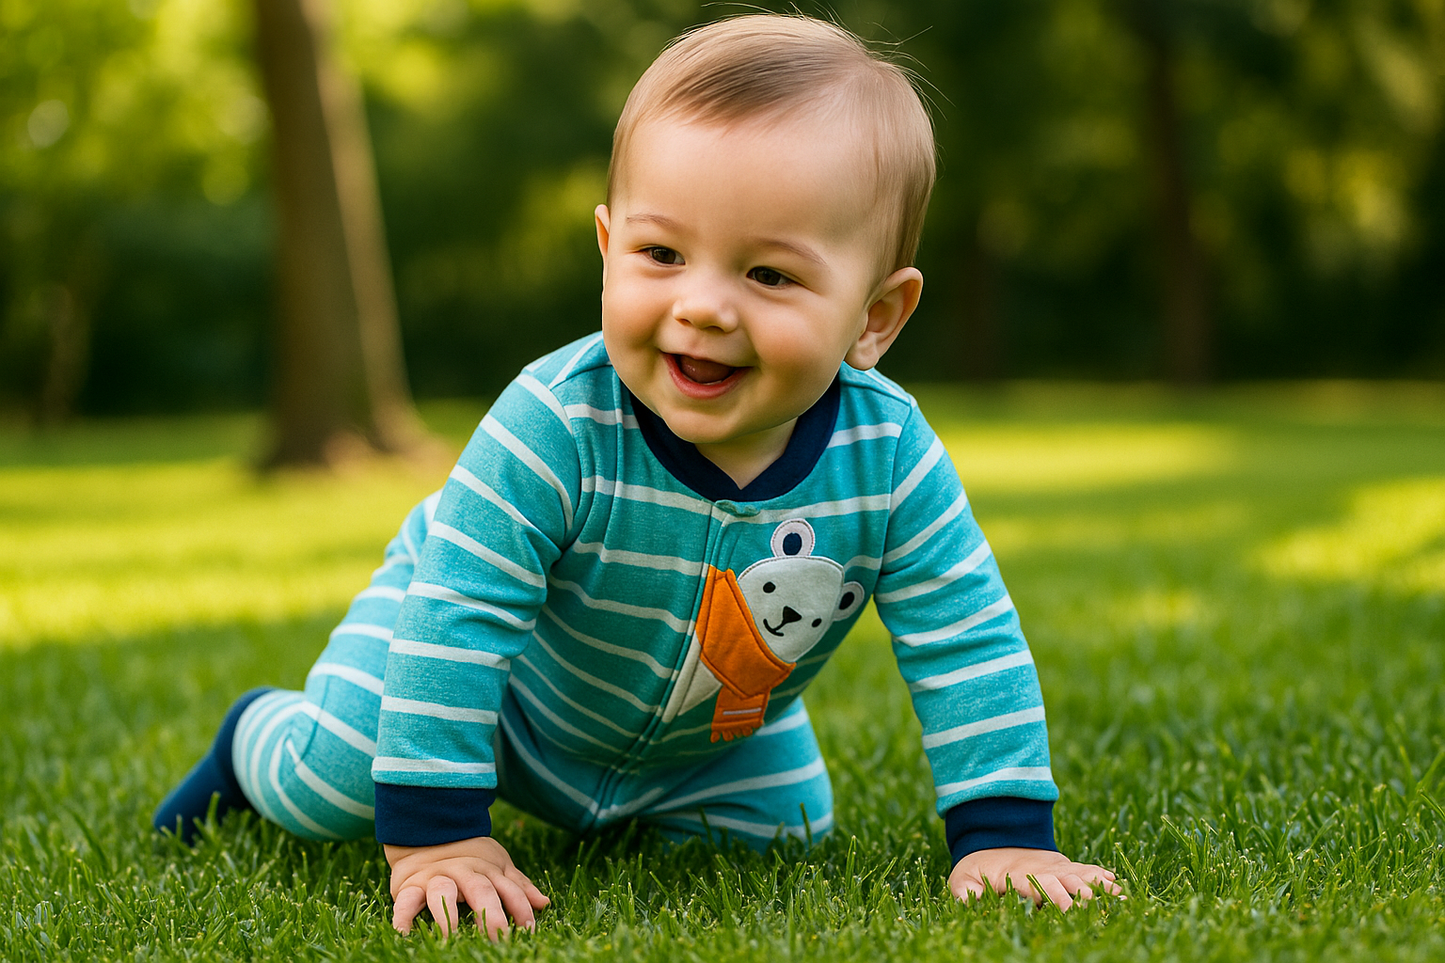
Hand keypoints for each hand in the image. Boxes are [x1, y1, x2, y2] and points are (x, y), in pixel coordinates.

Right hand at [385, 836, 549, 938]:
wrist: (426, 832)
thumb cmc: (469, 856)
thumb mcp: (497, 865)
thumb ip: (517, 886)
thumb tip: (544, 903)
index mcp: (487, 870)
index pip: (509, 889)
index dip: (520, 908)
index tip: (528, 929)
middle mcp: (463, 872)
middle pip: (480, 891)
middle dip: (491, 914)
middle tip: (499, 937)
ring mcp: (436, 877)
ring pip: (443, 892)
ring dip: (447, 915)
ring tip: (451, 937)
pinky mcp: (410, 885)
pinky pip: (405, 900)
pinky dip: (402, 916)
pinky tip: (403, 933)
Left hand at [949, 847, 1121, 911]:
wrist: (991, 841)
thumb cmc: (977, 869)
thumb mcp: (963, 879)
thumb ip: (965, 892)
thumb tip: (970, 901)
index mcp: (1018, 874)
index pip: (1038, 885)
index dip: (1053, 896)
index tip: (1068, 909)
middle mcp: (1041, 869)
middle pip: (1064, 880)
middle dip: (1080, 893)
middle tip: (1097, 906)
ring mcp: (1055, 867)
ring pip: (1079, 874)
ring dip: (1097, 884)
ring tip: (1117, 895)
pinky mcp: (1064, 867)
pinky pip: (1084, 869)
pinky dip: (1100, 875)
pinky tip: (1115, 884)